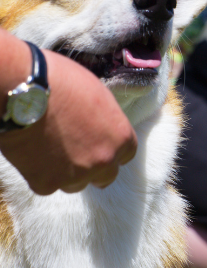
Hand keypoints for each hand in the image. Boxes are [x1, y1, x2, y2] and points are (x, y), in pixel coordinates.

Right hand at [0, 46, 136, 194]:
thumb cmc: (58, 81)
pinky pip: (46, 186)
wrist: (21, 90)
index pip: (125, 155)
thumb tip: (100, 124)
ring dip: (65, 173)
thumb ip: (104, 118)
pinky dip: (38, 175)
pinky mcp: (47, 183)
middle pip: (105, 176)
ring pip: (75, 184)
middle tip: (73, 155)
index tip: (97, 146)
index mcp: (121, 137)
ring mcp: (76, 175)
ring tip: (47, 152)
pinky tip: (30, 156)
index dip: (110, 150)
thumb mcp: (97, 93)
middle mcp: (104, 160)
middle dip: (92, 168)